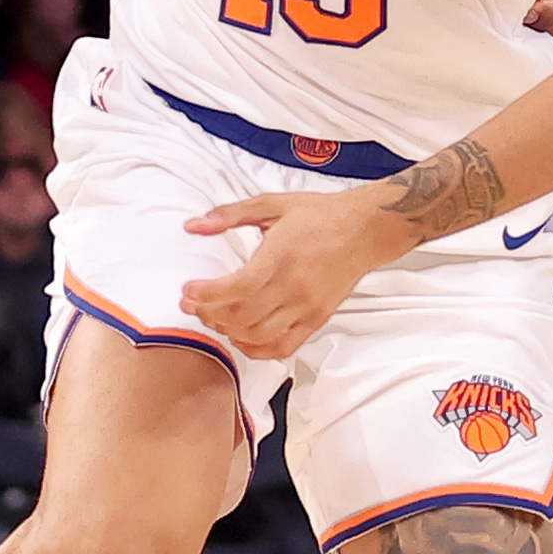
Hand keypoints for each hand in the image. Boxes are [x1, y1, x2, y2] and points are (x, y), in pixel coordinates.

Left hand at [179, 188, 415, 359]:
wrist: (364, 230)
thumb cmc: (320, 216)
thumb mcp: (271, 204)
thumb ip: (230, 215)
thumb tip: (193, 226)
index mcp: (280, 257)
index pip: (235, 288)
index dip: (206, 295)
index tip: (188, 291)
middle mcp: (294, 287)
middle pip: (241, 316)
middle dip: (209, 314)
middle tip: (194, 304)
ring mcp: (306, 307)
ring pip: (258, 335)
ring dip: (229, 331)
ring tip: (215, 317)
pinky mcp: (316, 319)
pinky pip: (283, 346)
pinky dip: (257, 349)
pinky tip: (242, 336)